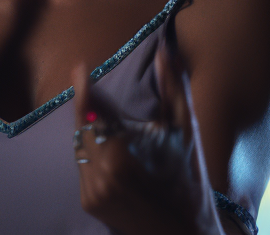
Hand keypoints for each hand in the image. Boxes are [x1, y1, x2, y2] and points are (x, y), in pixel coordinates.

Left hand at [71, 43, 221, 234]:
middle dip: (85, 105)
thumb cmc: (190, 183)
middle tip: (88, 81)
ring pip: (78, 147)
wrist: (183, 234)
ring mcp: (90, 194)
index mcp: (118, 159)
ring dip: (86, 127)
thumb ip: (173, 90)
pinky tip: (104, 141)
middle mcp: (98, 178)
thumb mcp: (185, 135)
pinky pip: (82, 166)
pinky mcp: (89, 204)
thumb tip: (164, 53)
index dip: (84, 90)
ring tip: (99, 111)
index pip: (92, 115)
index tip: (80, 67)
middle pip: (81, 129)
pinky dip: (90, 149)